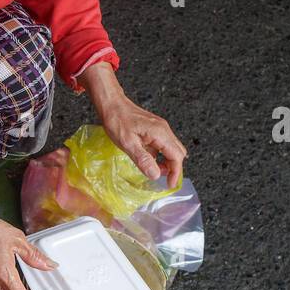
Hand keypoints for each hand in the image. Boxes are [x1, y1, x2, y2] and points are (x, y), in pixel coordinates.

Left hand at [79, 63, 186, 188]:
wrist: (111, 104)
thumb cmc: (117, 121)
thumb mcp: (128, 143)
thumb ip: (143, 159)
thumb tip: (156, 175)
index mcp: (160, 133)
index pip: (176, 156)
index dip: (176, 172)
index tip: (170, 185)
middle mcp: (164, 130)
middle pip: (178, 153)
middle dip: (173, 168)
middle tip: (163, 180)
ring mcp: (160, 128)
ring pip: (171, 149)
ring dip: (166, 162)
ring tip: (154, 171)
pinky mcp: (154, 128)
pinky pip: (163, 144)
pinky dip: (160, 155)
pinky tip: (148, 160)